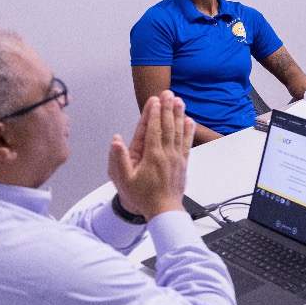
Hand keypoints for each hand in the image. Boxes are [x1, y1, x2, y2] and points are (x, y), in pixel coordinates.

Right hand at [109, 91, 194, 218]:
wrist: (163, 211)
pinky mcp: (183, 163)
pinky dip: (188, 131)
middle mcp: (167, 155)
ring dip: (179, 115)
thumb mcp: (123, 180)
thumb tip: (116, 140)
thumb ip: (119, 159)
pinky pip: (186, 143)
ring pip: (179, 132)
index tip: (155, 99)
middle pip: (168, 126)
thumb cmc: (142, 197)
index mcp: (152, 156)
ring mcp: (177, 158)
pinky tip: (189, 121)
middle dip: (167, 108)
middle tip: (168, 93)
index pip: (154, 129)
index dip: (154, 112)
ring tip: (180, 101)